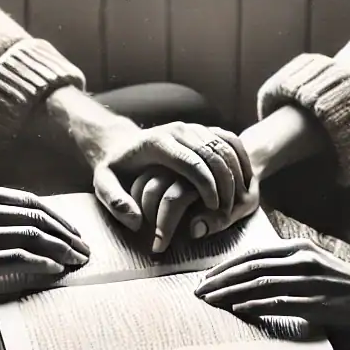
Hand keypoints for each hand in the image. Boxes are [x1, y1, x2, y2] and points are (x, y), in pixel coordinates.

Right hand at [0, 181, 88, 305]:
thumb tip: (17, 222)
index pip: (28, 201)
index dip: (56, 217)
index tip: (71, 231)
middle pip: (37, 218)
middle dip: (66, 234)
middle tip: (83, 249)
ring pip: (34, 237)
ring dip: (61, 250)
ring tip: (76, 261)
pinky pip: (20, 260)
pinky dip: (42, 264)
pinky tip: (55, 270)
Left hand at [88, 122, 252, 250]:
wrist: (122, 144)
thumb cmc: (116, 169)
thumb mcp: (103, 184)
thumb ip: (115, 202)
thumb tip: (136, 222)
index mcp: (158, 142)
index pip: (191, 161)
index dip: (206, 185)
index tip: (214, 207)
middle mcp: (178, 130)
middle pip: (212, 153)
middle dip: (225, 182)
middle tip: (230, 209)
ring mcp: (193, 127)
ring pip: (224, 145)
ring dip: (236, 172)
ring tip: (238, 199)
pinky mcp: (202, 130)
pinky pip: (229, 140)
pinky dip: (241, 159)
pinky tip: (246, 181)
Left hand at [194, 238, 349, 329]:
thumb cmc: (345, 284)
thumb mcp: (315, 264)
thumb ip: (288, 265)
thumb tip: (254, 275)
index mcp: (299, 248)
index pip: (253, 254)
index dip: (226, 266)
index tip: (206, 277)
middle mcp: (301, 260)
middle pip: (250, 268)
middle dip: (220, 280)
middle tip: (199, 291)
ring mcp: (308, 281)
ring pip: (259, 284)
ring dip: (231, 293)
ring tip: (210, 302)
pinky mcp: (315, 302)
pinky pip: (279, 303)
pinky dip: (255, 306)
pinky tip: (238, 310)